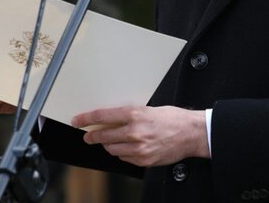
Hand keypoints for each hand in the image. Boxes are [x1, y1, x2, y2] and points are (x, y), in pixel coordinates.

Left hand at [72, 106, 209, 166]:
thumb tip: (111, 119)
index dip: (86, 119)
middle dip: (93, 136)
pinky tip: (127, 148)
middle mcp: (134, 132)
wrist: (191, 134)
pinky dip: (122, 153)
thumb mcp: (149, 109)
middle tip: (88, 135)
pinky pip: (124, 158)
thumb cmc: (173, 118)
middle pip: (103, 136)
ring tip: (111, 141)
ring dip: (108, 145)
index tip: (77, 121)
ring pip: (112, 149)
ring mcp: (138, 148)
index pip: (102, 117)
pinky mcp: (143, 160)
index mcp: (135, 114)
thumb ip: (129, 115)